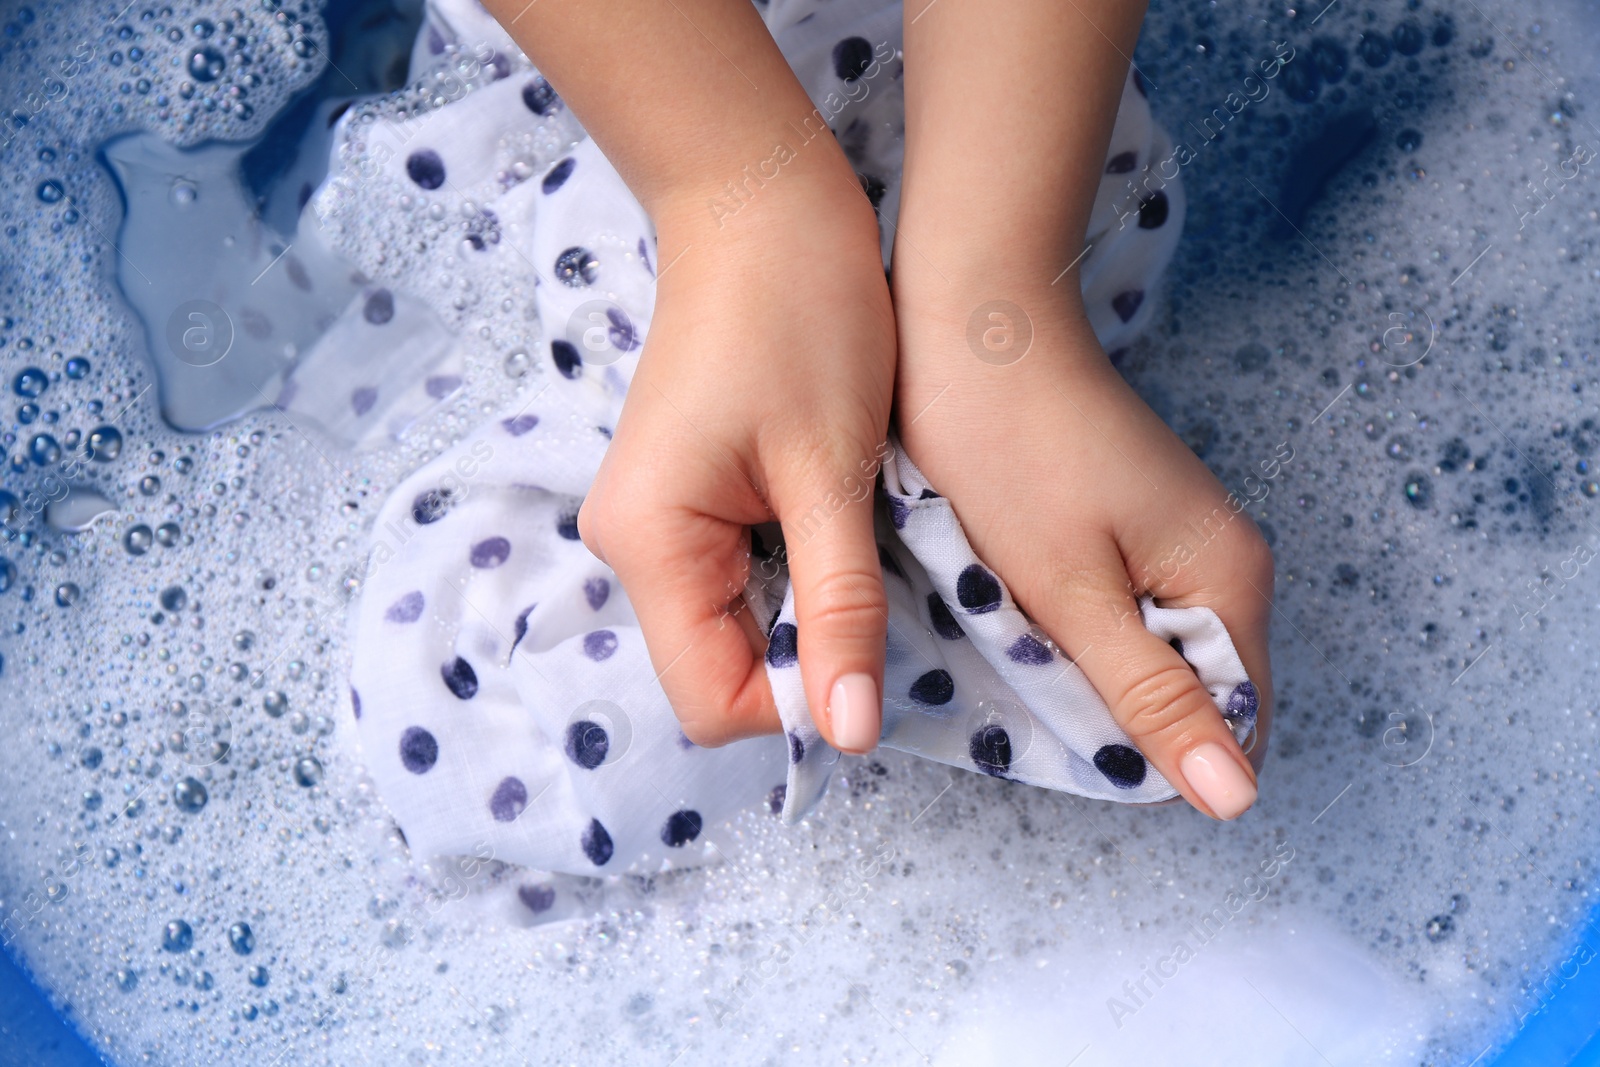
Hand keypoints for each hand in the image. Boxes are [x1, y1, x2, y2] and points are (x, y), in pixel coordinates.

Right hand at [579, 180, 895, 752]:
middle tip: (876, 580)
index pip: (713, 702)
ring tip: (857, 537)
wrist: (760, 204)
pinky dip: (796, 574)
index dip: (800, 701)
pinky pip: (739, 581)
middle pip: (719, 669)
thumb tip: (851, 734)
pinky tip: (835, 519)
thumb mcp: (832, 472)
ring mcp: (652, 525)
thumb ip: (841, 608)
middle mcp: (630, 547)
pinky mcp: (682, 503)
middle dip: (807, 653)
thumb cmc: (800, 316)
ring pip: (735, 628)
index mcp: (649, 544)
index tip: (871, 646)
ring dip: (807, 610)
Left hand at [891, 284, 1272, 818]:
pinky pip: (1114, 608)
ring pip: (1143, 652)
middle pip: (1190, 692)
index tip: (1067, 727)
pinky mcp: (1129, 523)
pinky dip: (1065, 621)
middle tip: (1027, 673)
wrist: (973, 322)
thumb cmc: (1012, 451)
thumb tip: (1238, 801)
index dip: (1155, 755)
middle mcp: (1223, 564)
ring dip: (1081, 665)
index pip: (1232, 728)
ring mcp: (1177, 540)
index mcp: (1231, 583)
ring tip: (1012, 630)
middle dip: (1112, 709)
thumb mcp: (1073, 593)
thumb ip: (1152, 697)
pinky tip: (1012, 600)